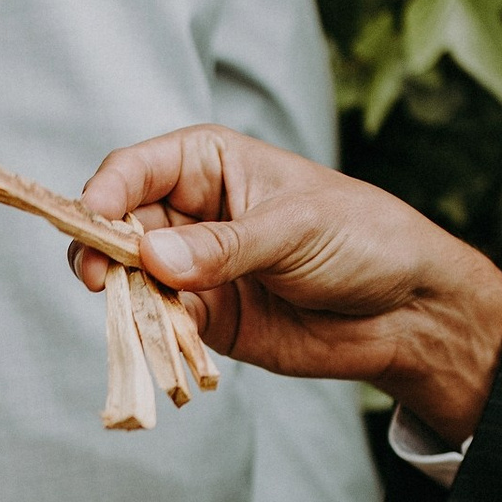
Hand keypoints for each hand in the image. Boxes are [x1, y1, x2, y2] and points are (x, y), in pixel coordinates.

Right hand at [72, 125, 501, 446]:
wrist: (408, 310)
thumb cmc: (362, 238)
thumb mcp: (295, 229)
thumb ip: (224, 247)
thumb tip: (153, 258)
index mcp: (210, 163)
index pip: (138, 169)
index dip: (107, 192)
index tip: (93, 218)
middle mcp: (191, 213)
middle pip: (119, 226)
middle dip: (101, 249)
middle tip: (96, 277)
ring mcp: (194, 268)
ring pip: (131, 279)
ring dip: (121, 296)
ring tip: (125, 310)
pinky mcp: (206, 319)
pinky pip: (162, 324)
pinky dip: (154, 333)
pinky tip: (162, 338)